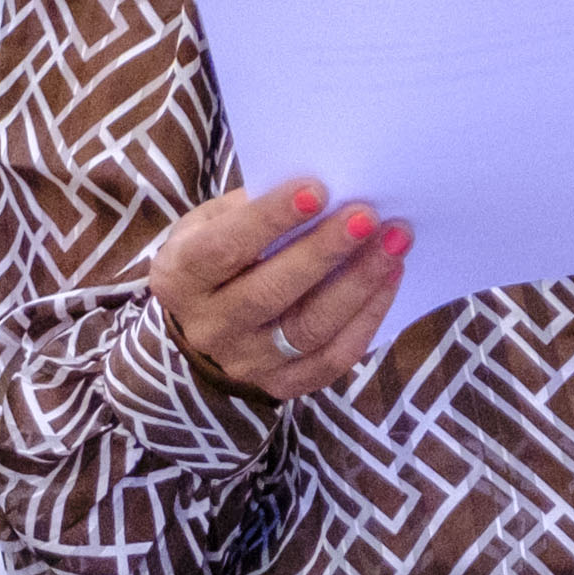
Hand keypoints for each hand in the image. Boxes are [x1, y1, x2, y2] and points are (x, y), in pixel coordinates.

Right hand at [145, 174, 407, 401]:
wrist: (204, 324)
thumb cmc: (218, 254)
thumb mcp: (212, 222)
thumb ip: (251, 207)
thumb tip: (321, 191)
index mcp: (179, 277)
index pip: (223, 249)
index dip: (269, 219)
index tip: (316, 189)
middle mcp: (208, 327)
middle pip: (270, 293)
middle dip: (324, 252)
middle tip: (367, 217)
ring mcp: (245, 362)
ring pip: (308, 330)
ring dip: (358, 284)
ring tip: (394, 244)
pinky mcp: (281, 385)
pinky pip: (332, 359)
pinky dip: (367, 319)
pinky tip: (389, 280)